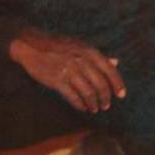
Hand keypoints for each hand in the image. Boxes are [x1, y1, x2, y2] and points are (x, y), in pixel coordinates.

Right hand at [8, 28, 124, 112]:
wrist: (32, 45)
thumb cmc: (59, 46)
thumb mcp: (81, 46)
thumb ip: (99, 56)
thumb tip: (116, 62)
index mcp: (90, 52)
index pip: (110, 70)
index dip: (118, 84)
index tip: (122, 95)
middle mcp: (82, 61)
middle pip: (100, 84)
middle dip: (105, 97)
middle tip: (106, 105)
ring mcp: (69, 71)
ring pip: (88, 92)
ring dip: (93, 103)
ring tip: (94, 109)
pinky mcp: (57, 80)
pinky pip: (73, 96)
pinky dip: (80, 104)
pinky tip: (83, 108)